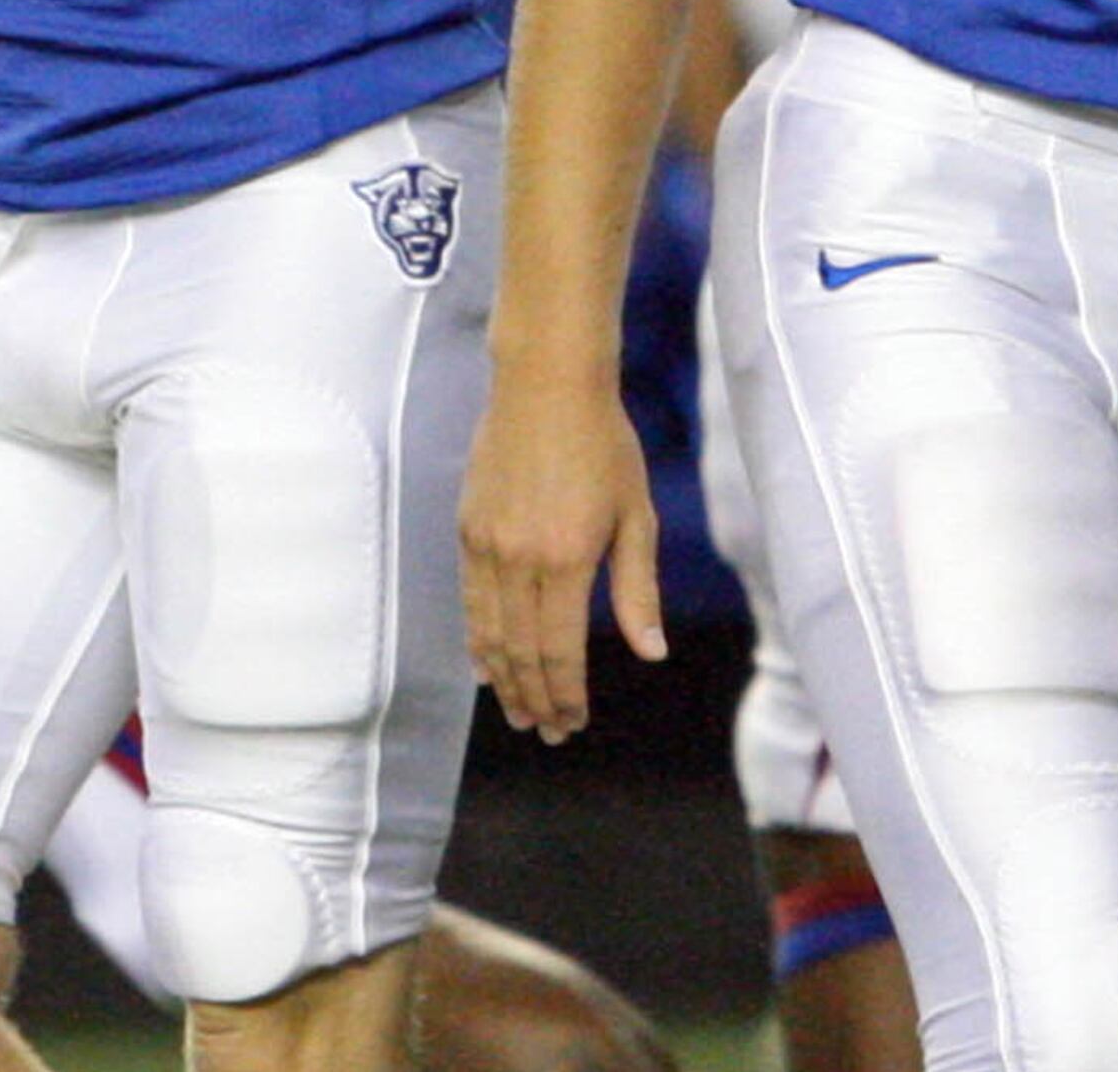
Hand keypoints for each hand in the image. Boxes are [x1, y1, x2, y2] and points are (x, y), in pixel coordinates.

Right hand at [458, 361, 665, 742]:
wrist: (546, 383)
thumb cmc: (604, 444)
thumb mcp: (635, 515)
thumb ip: (637, 589)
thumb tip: (651, 652)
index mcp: (567, 559)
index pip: (560, 651)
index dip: (565, 694)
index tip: (573, 723)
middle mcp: (520, 559)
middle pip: (521, 652)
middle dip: (534, 699)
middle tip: (546, 733)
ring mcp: (487, 544)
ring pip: (489, 633)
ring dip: (503, 680)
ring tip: (517, 713)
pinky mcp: (467, 529)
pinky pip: (470, 600)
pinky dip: (477, 639)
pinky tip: (485, 664)